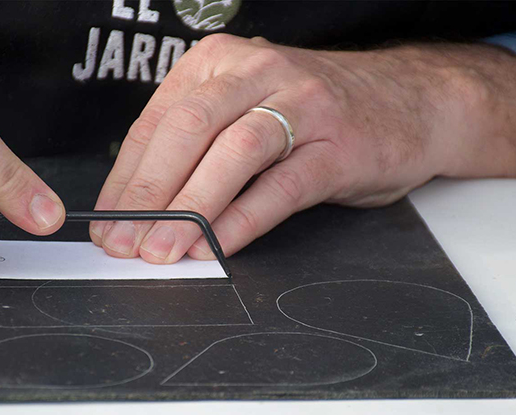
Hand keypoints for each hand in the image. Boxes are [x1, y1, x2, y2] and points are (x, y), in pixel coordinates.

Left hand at [90, 34, 515, 263]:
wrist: (409, 100)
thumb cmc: (313, 112)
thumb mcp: (245, 108)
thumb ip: (197, 145)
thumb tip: (139, 205)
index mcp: (219, 62)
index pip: (156, 122)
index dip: (125, 179)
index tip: (107, 222)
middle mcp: (257, 72)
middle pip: (187, 131)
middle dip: (148, 194)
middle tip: (124, 244)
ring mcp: (302, 106)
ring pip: (233, 154)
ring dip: (191, 209)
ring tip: (163, 251)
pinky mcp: (339, 146)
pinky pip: (281, 187)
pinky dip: (244, 220)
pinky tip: (218, 247)